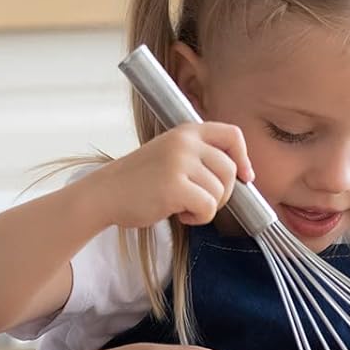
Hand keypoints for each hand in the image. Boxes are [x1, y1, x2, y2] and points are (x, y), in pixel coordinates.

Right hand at [90, 124, 252, 230]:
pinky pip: (208, 208)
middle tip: (200, 201)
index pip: (232, 134)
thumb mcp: (171, 155)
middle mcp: (185, 142)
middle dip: (222, 193)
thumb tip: (240, 175)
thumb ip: (200, 157)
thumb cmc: (139, 181)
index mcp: (186, 131)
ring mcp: (179, 163)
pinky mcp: (175, 186)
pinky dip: (199, 218)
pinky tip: (179, 214)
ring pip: (220, 191)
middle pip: (230, 169)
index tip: (244, 177)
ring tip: (183, 206)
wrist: (105, 194)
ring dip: (206, 207)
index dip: (244, 157)